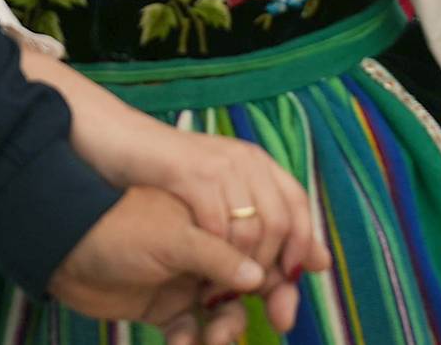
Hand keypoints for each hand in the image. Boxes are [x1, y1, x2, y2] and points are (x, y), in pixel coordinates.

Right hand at [23, 53, 323, 326]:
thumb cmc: (166, 177)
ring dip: (238, 267)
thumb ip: (264, 224)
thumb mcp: (219, 195)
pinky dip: (212, 254)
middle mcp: (245, 161)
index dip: (302, 244)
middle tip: (255, 297)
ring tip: (221, 290)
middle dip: (271, 268)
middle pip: (279, 221)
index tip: (291, 279)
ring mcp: (219, 165)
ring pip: (250, 227)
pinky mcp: (191, 174)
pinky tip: (200, 272)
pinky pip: (215, 223)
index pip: (298, 205)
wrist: (118, 142)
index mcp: (256, 163)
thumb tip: (321, 262)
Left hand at [47, 186, 276, 344]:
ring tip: (217, 342)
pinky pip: (190, 331)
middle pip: (250, 280)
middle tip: (280, 323)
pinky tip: (186, 344)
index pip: (262, 242)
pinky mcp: (163, 308)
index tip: (291, 298)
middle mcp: (205, 249)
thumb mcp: (174, 237)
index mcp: (213, 219)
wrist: (60, 246)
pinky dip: (192, 341)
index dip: (282, 269)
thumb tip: (260, 278)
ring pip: (224, 311)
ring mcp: (185, 279)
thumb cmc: (118, 228)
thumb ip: (218, 257)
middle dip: (265, 304)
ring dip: (227, 329)